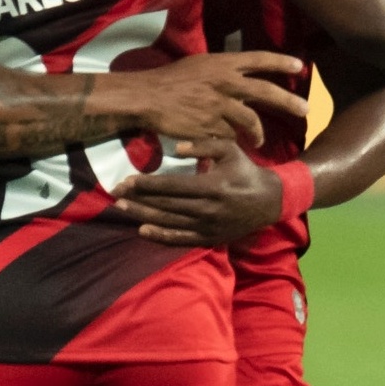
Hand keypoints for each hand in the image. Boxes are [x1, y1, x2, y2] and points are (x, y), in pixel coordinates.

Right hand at [98, 51, 307, 145]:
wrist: (147, 98)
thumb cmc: (169, 80)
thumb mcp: (198, 66)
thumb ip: (221, 72)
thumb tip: (239, 78)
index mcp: (222, 64)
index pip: (258, 59)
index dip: (280, 62)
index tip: (300, 66)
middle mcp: (225, 82)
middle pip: (266, 91)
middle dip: (289, 101)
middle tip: (306, 110)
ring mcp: (220, 105)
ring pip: (250, 121)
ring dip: (258, 133)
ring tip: (259, 141)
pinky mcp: (212, 126)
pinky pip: (229, 136)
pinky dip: (230, 140)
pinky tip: (226, 143)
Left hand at [112, 136, 283, 246]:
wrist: (269, 201)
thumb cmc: (245, 171)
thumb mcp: (229, 149)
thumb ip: (203, 145)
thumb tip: (175, 149)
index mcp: (212, 186)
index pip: (171, 186)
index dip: (146, 184)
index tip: (125, 181)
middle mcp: (208, 209)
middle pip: (165, 205)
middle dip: (137, 199)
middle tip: (115, 194)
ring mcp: (208, 227)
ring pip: (168, 222)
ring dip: (142, 216)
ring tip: (121, 209)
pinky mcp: (209, 238)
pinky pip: (181, 239)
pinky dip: (160, 236)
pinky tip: (142, 231)